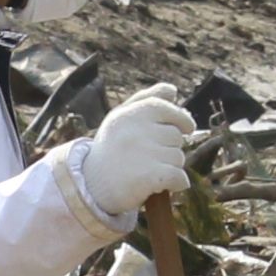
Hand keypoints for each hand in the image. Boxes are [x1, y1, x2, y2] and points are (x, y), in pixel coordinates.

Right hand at [76, 86, 200, 218]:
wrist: (90, 186)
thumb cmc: (111, 149)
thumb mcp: (121, 118)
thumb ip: (146, 99)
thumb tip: (173, 90)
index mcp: (130, 113)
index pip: (167, 108)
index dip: (182, 119)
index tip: (186, 128)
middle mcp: (137, 130)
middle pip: (176, 136)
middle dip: (170, 147)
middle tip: (149, 158)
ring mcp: (144, 153)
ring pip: (178, 158)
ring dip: (170, 167)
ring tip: (148, 171)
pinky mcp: (150, 176)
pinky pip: (179, 177)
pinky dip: (177, 183)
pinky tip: (162, 186)